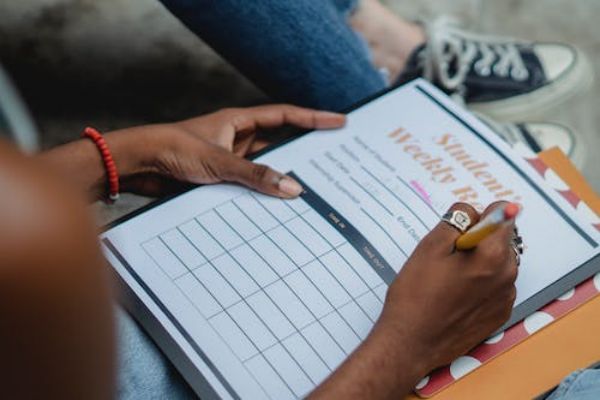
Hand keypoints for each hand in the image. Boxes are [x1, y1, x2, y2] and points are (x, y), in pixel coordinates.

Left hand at [107, 105, 345, 196]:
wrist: (137, 165)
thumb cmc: (172, 149)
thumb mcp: (219, 161)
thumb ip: (256, 175)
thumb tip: (292, 187)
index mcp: (238, 121)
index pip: (285, 116)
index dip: (314, 118)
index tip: (339, 121)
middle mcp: (236, 138)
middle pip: (278, 143)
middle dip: (302, 151)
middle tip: (330, 161)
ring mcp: (227, 160)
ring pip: (263, 168)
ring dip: (279, 178)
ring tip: (309, 190)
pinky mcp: (218, 179)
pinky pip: (247, 185)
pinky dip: (260, 193)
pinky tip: (274, 206)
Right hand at [375, 201, 517, 375]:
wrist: (410, 343)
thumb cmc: (415, 294)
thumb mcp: (429, 247)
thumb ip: (457, 221)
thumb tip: (476, 211)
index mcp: (493, 255)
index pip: (502, 213)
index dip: (476, 216)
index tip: (458, 230)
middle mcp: (508, 275)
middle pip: (500, 238)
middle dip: (477, 240)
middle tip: (446, 258)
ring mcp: (505, 297)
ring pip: (497, 262)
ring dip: (478, 262)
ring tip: (448, 280)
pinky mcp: (499, 314)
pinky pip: (495, 286)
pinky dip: (479, 284)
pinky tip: (454, 296)